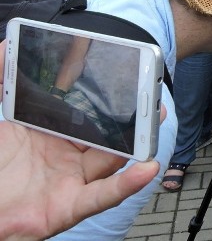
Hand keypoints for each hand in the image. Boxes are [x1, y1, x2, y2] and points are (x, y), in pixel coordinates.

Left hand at [0, 44, 162, 239]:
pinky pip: (103, 195)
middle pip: (107, 131)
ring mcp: (70, 181)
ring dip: (139, 140)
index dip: (101, 87)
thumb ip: (0, 83)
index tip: (119, 65)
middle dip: (132, 112)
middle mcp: (65, 155)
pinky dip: (127, 184)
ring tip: (155, 118)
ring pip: (112, 158)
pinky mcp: (69, 207)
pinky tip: (146, 168)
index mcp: (50, 134)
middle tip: (149, 90)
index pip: (82, 106)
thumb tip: (5, 45)